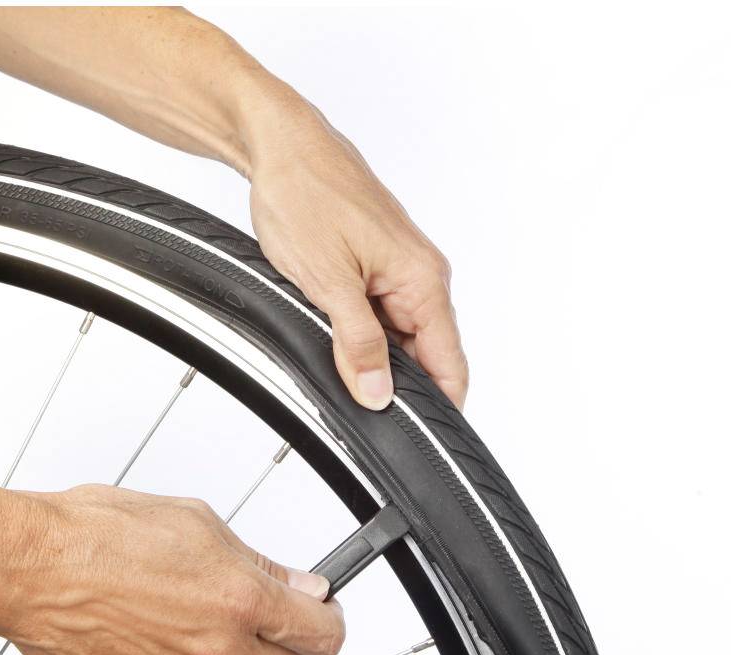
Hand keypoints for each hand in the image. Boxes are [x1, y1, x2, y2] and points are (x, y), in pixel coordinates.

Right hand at [0, 484, 344, 654]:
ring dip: (227, 651)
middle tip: (272, 615)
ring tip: (183, 606)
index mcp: (238, 601)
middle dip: (291, 645)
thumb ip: (258, 563)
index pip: (322, 634)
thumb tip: (299, 585)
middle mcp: (215, 652)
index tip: (322, 610)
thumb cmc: (97, 534)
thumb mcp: (195, 523)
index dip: (329, 620)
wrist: (27, 567)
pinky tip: (150, 626)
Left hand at [246, 101, 468, 410]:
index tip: (410, 433)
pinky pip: (379, 314)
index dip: (435, 407)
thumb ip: (357, 344)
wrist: (280, 146)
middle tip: (349, 389)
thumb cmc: (305, 194)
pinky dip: (356, 327)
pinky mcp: (377, 263)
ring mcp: (400, 269)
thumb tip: (378, 392)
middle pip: (424, 357)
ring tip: (329, 336)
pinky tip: (328, 319)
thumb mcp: (327, 283)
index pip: (450, 366)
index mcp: (423, 281)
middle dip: (390, 380)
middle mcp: (422, 275)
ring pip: (397, 337)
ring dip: (368, 351)